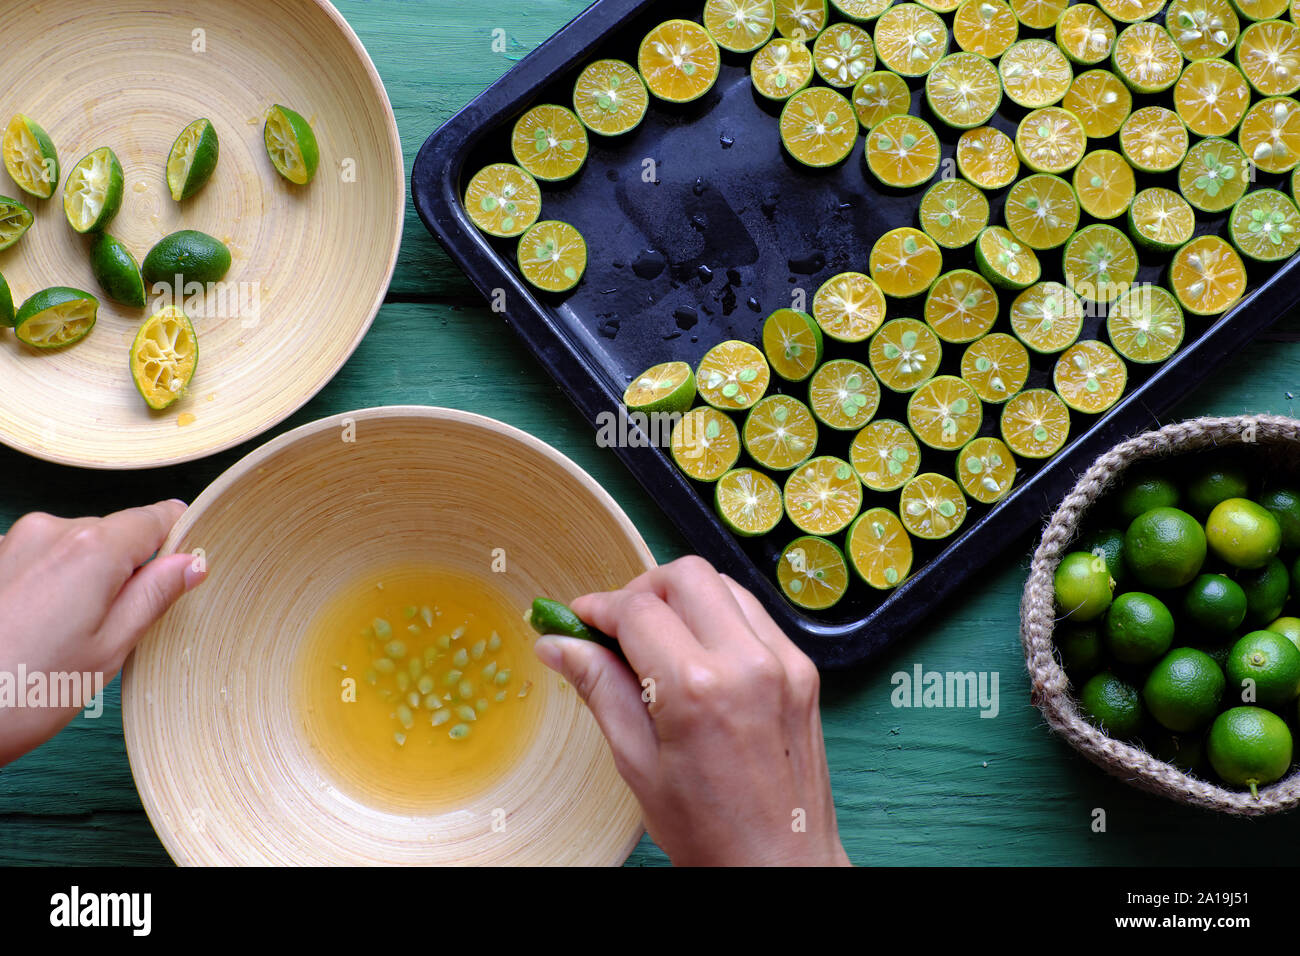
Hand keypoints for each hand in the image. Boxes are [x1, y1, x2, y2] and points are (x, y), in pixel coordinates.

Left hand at [0, 501, 205, 765]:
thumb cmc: (23, 693)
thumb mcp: (109, 650)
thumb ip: (154, 597)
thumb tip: (191, 562)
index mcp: (92, 548)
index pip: (158, 517)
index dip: (177, 540)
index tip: (179, 574)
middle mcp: (49, 530)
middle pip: (113, 535)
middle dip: (124, 571)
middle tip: (112, 631)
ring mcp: (10, 541)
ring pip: (73, 548)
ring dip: (81, 580)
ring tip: (63, 637)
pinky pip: (36, 560)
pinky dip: (45, 585)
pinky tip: (30, 630)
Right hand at [533, 556, 848, 866]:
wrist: (780, 866)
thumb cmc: (707, 832)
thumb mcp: (636, 763)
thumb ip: (599, 689)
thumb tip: (556, 644)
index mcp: (697, 689)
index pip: (637, 610)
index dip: (598, 608)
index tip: (577, 621)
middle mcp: (747, 662)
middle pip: (685, 576)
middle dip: (642, 590)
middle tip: (617, 627)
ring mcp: (784, 662)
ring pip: (723, 584)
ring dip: (683, 598)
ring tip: (657, 640)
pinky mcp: (804, 669)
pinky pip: (754, 614)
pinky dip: (719, 617)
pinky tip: (698, 654)